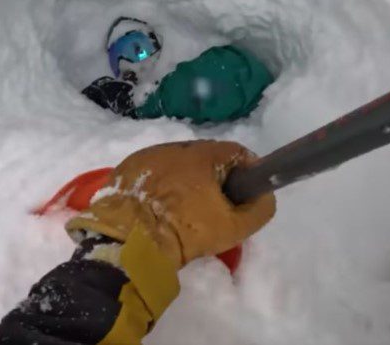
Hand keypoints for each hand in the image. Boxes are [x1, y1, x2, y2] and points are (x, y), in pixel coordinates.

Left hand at [65, 140, 275, 267]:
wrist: (128, 243)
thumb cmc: (185, 231)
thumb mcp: (234, 227)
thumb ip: (260, 208)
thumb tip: (264, 196)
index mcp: (204, 154)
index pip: (236, 152)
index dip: (247, 170)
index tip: (247, 192)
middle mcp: (175, 147)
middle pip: (206, 157)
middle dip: (216, 178)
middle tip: (217, 206)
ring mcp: (147, 156)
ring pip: (177, 165)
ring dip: (186, 180)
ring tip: (184, 210)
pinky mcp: (125, 169)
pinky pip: (152, 173)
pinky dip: (160, 186)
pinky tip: (158, 209)